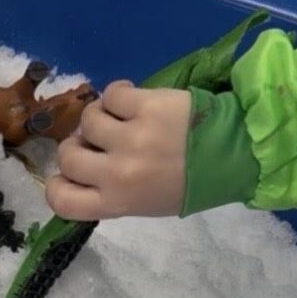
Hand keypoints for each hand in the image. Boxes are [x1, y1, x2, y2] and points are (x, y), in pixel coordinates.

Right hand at [45, 81, 190, 219]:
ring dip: (101, 118)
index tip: (72, 175)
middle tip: (102, 142)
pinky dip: (118, 95)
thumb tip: (80, 167)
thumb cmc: (190, 183)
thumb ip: (110, 192)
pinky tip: (133, 101)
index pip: (62, 200)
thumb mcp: (146, 203)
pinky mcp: (146, 106)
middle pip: (67, 155)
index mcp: (118, 202)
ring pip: (87, 120)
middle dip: (80, 146)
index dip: (59, 184)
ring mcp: (132, 137)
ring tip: (123, 119)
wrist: (237, 152)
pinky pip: (111, 94)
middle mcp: (118, 172)